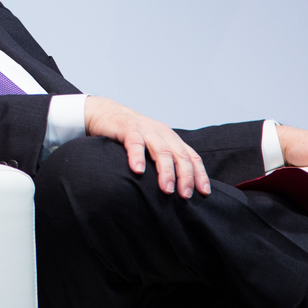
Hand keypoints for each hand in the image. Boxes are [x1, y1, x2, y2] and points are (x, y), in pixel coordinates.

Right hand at [84, 96, 210, 197]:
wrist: (103, 112)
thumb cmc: (128, 135)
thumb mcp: (150, 147)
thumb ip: (161, 161)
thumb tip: (174, 188)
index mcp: (170, 138)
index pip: (191, 156)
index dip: (199, 174)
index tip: (204, 192)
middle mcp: (162, 132)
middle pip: (180, 155)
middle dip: (186, 176)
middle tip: (185, 195)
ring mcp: (146, 129)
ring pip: (162, 151)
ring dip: (167, 171)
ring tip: (167, 189)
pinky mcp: (128, 127)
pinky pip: (135, 143)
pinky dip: (138, 156)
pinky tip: (138, 170)